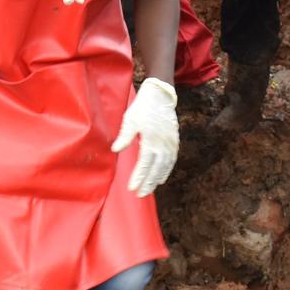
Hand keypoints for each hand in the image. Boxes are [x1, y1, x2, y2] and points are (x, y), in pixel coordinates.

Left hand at [111, 78, 177, 196]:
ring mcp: (171, 143)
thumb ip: (124, 136)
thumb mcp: (130, 119)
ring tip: (150, 189)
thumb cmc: (143, 107)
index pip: (144, 163)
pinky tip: (161, 178)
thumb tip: (115, 150)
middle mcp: (163, 143)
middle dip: (148, 183)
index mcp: (151, 139)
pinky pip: (172, 160)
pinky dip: (167, 170)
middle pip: (156, 168)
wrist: (161, 95)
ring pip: (166, 166)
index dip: (139, 177)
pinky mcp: (174, 141)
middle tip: (140, 194)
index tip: (132, 188)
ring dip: (158, 179)